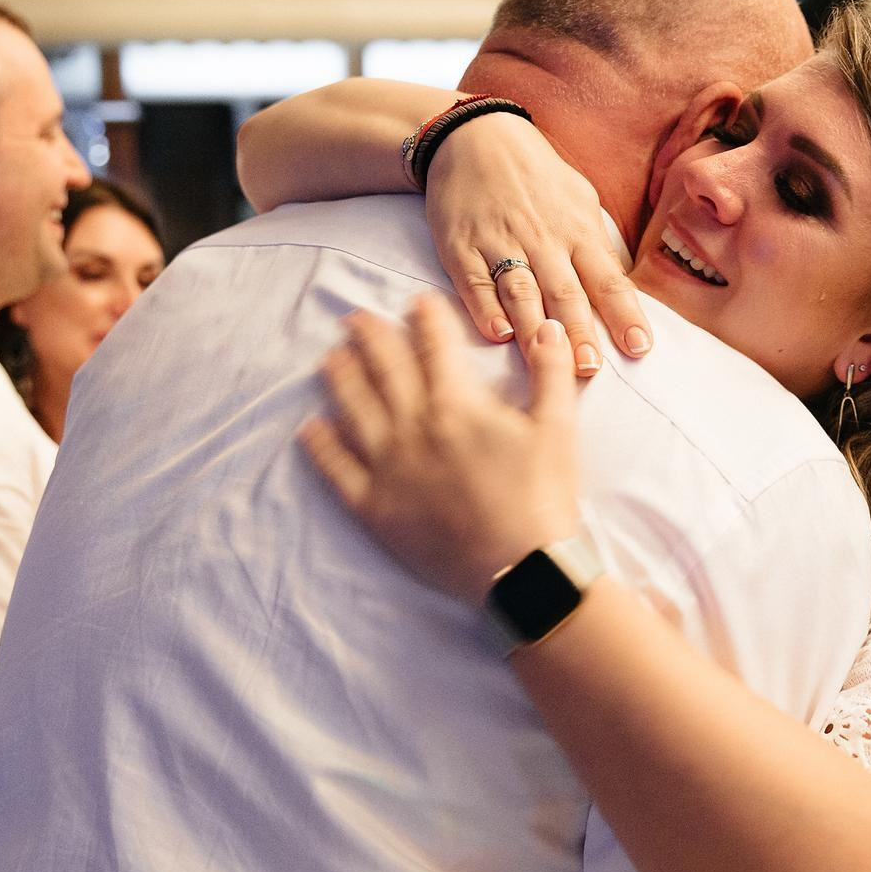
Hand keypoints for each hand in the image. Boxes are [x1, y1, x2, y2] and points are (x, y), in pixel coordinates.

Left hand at [299, 294, 583, 604]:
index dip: (426, 318)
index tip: (417, 302)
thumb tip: (547, 325)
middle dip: (370, 336)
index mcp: (456, 404)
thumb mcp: (559, 428)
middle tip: (356, 318)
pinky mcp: (375, 507)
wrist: (522, 570)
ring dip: (340, 378)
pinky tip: (311, 428)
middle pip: (384, 368)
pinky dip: (321, 447)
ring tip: (330, 358)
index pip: (434, 345)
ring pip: (353, 410)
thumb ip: (551, 372)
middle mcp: (413, 428)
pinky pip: (337, 470)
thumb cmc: (544, 497)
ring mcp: (389, 468)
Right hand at [424, 111, 652, 376]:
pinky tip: (496, 333)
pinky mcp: (461, 247)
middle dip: (580, 332)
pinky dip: (485, 308)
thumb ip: (599, 245)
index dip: (624, 315)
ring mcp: (500, 243)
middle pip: (565, 293)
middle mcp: (542, 239)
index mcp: (578, 230)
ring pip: (522, 292)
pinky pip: (475, 282)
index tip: (640, 348)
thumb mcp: (580, 199)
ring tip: (549, 360)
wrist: (474, 136)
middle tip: (590, 369)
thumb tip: (625, 289)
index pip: (608, 279)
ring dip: (536, 328)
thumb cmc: (536, 175)